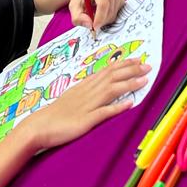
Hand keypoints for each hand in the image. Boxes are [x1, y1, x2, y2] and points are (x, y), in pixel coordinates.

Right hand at [28, 59, 150, 150]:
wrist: (39, 127)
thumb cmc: (54, 114)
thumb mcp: (71, 97)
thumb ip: (86, 91)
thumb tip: (100, 86)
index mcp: (84, 86)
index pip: (107, 71)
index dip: (123, 64)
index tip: (137, 59)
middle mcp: (87, 93)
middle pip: (112, 77)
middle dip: (131, 70)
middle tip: (147, 65)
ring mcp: (87, 106)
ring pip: (111, 90)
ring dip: (129, 84)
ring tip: (144, 80)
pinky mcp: (85, 120)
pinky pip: (103, 112)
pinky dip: (117, 106)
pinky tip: (129, 103)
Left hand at [69, 0, 124, 30]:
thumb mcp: (74, 6)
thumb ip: (77, 17)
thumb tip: (89, 25)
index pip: (103, 4)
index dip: (100, 18)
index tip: (94, 27)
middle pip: (110, 10)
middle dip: (101, 21)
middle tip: (92, 23)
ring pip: (114, 13)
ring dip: (105, 19)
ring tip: (95, 14)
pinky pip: (118, 12)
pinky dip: (110, 16)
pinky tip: (102, 11)